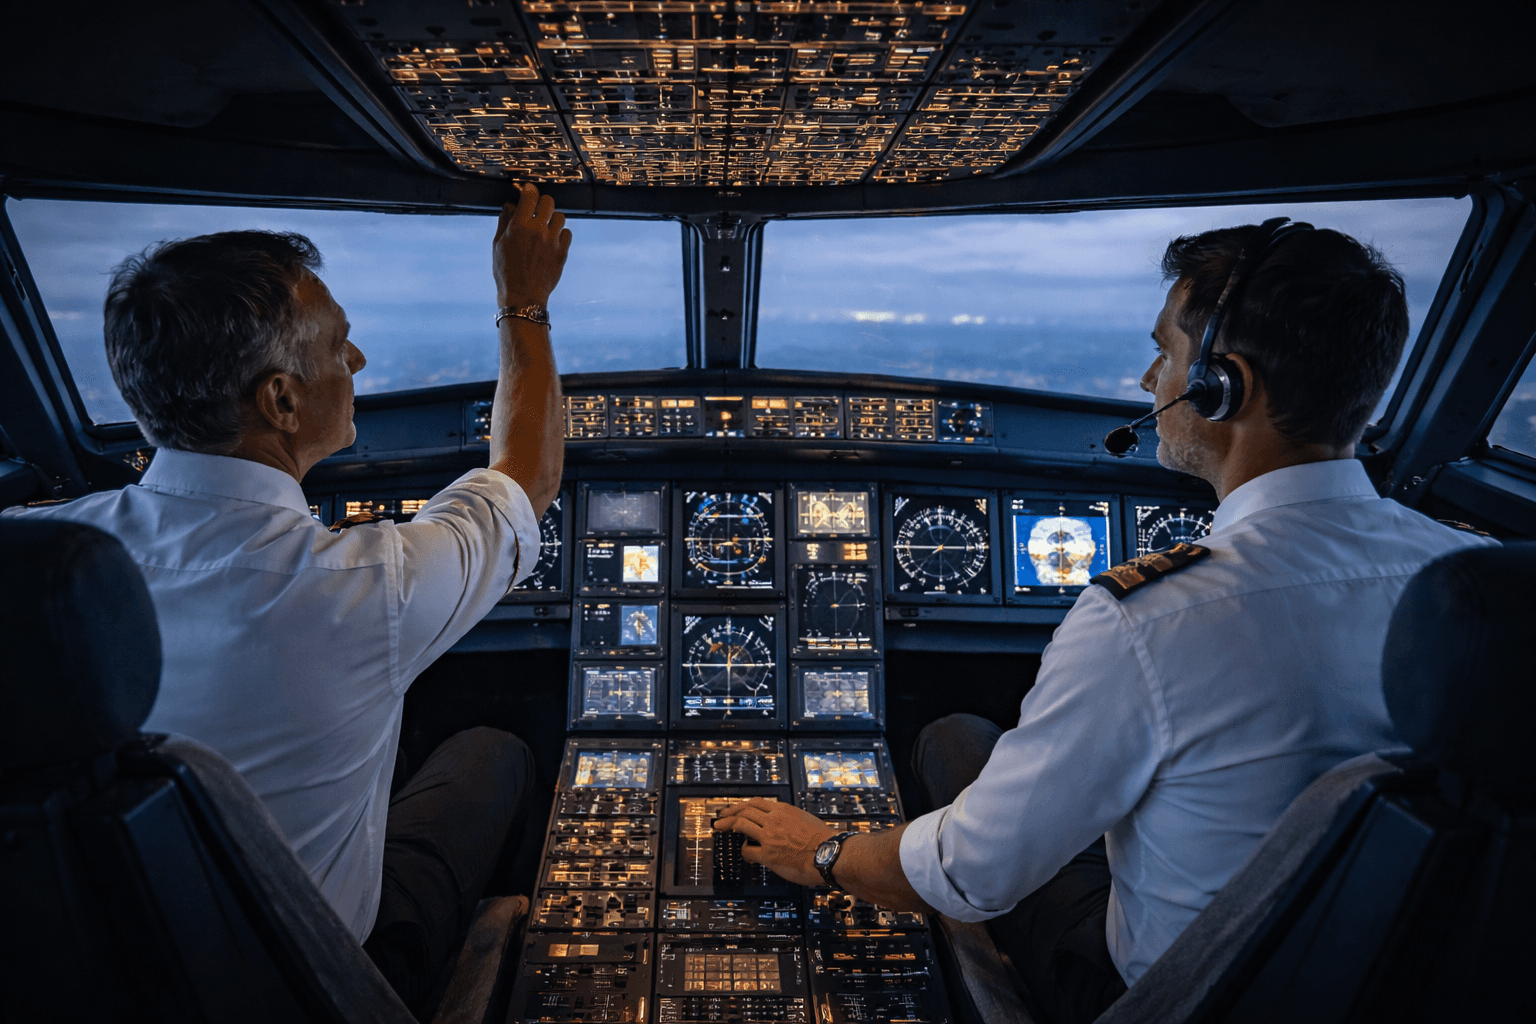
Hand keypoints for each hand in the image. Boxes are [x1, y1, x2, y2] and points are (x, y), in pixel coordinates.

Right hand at [494, 183, 571, 308]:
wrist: (523, 296)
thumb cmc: (506, 272)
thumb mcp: (498, 245)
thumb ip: (504, 222)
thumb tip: (509, 205)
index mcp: (519, 226)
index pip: (530, 195)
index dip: (529, 190)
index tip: (528, 191)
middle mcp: (538, 230)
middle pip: (548, 201)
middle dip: (542, 203)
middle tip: (537, 210)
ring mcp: (553, 241)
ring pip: (560, 216)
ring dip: (553, 218)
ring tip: (545, 227)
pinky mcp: (563, 252)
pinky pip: (568, 233)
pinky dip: (561, 234)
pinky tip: (553, 240)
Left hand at [713, 798, 839, 887]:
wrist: (830, 854)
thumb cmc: (824, 840)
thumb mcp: (805, 819)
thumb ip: (790, 819)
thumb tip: (781, 822)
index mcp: (783, 810)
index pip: (755, 803)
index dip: (740, 805)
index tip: (733, 808)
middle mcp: (773, 820)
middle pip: (743, 811)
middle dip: (728, 813)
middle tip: (720, 818)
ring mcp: (769, 837)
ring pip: (741, 824)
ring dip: (727, 825)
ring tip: (719, 828)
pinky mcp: (768, 855)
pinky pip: (747, 850)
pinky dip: (743, 850)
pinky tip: (745, 852)